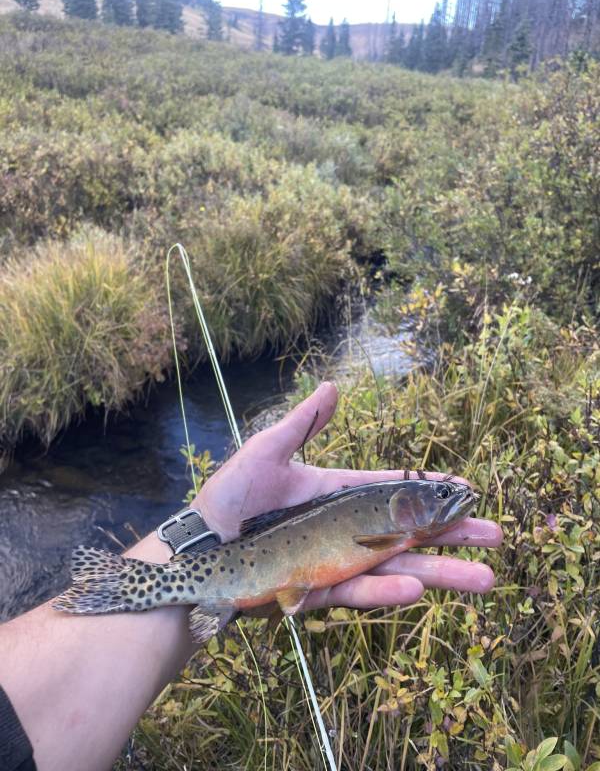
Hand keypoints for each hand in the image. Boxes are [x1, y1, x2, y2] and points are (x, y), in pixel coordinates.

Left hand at [193, 382, 501, 610]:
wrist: (196, 551)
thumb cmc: (229, 497)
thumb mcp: (268, 451)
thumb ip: (304, 423)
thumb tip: (334, 386)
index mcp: (336, 494)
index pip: (393, 490)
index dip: (429, 490)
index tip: (466, 489)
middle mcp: (343, 528)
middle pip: (407, 531)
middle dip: (451, 535)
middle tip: (493, 535)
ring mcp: (334, 561)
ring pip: (395, 567)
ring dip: (438, 572)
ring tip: (483, 579)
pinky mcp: (318, 590)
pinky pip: (358, 591)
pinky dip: (385, 591)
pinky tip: (416, 588)